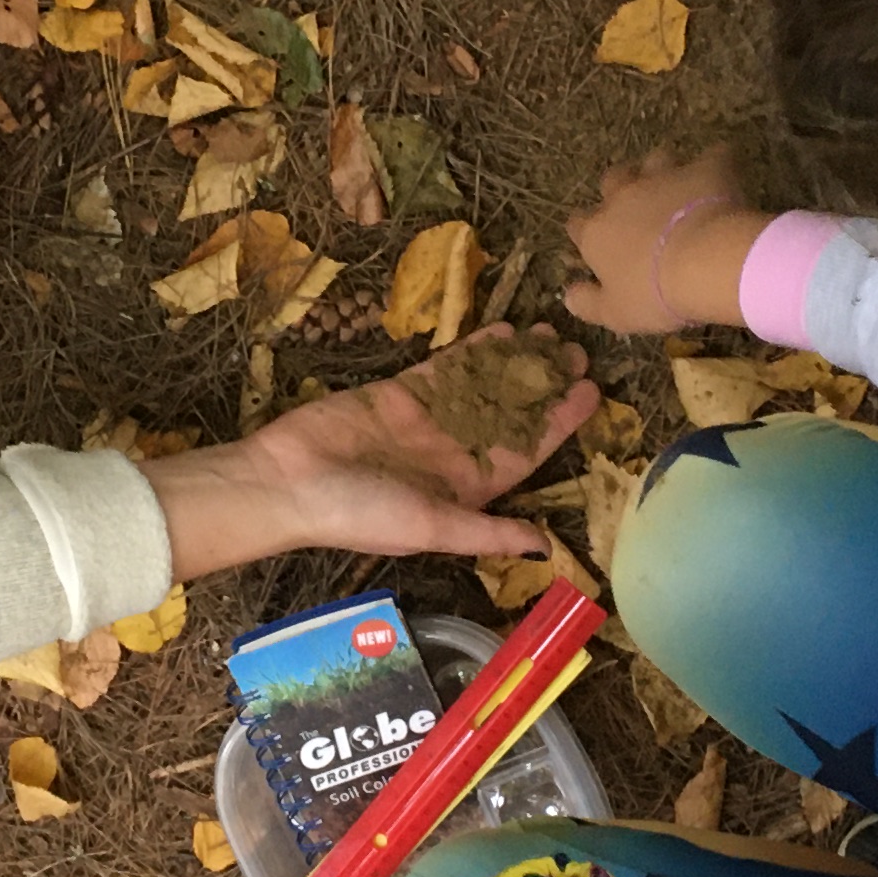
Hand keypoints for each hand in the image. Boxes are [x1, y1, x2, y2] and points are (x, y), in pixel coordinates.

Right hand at [140, 327, 598, 578]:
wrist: (287, 482)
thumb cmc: (358, 515)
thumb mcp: (431, 527)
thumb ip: (488, 531)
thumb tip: (546, 546)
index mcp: (466, 491)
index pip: (526, 454)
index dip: (559, 426)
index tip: (591, 393)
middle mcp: (453, 455)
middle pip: (511, 415)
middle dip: (544, 388)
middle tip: (578, 353)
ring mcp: (427, 421)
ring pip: (483, 387)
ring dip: (516, 363)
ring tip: (550, 334)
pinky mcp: (400, 393)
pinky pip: (445, 369)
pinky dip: (474, 351)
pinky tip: (502, 330)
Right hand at [561, 150, 768, 336]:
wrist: (705, 263)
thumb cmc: (654, 294)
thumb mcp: (615, 313)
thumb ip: (588, 302)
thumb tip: (567, 295)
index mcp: (598, 233)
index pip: (578, 224)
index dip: (586, 230)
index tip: (598, 242)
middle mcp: (624, 197)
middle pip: (613, 179)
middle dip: (621, 187)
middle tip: (639, 207)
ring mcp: (663, 178)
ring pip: (655, 159)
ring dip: (662, 170)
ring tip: (678, 186)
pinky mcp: (704, 170)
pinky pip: (713, 156)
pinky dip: (716, 163)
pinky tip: (722, 175)